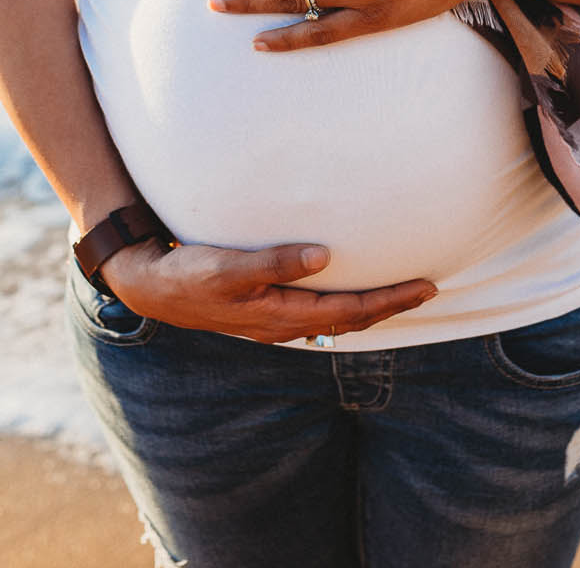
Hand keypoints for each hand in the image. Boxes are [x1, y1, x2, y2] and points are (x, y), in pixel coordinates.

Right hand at [98, 238, 437, 343]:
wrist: (151, 286)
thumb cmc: (189, 273)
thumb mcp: (228, 266)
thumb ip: (274, 262)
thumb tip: (323, 257)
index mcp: (282, 313)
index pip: (352, 311)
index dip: (391, 300)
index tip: (427, 286)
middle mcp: (284, 322)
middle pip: (352, 319)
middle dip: (391, 305)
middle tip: (429, 288)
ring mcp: (274, 319)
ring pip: (335, 317)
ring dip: (369, 306)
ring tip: (397, 290)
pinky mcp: (264, 309)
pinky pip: (317, 310)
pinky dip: (342, 302)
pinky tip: (343, 287)